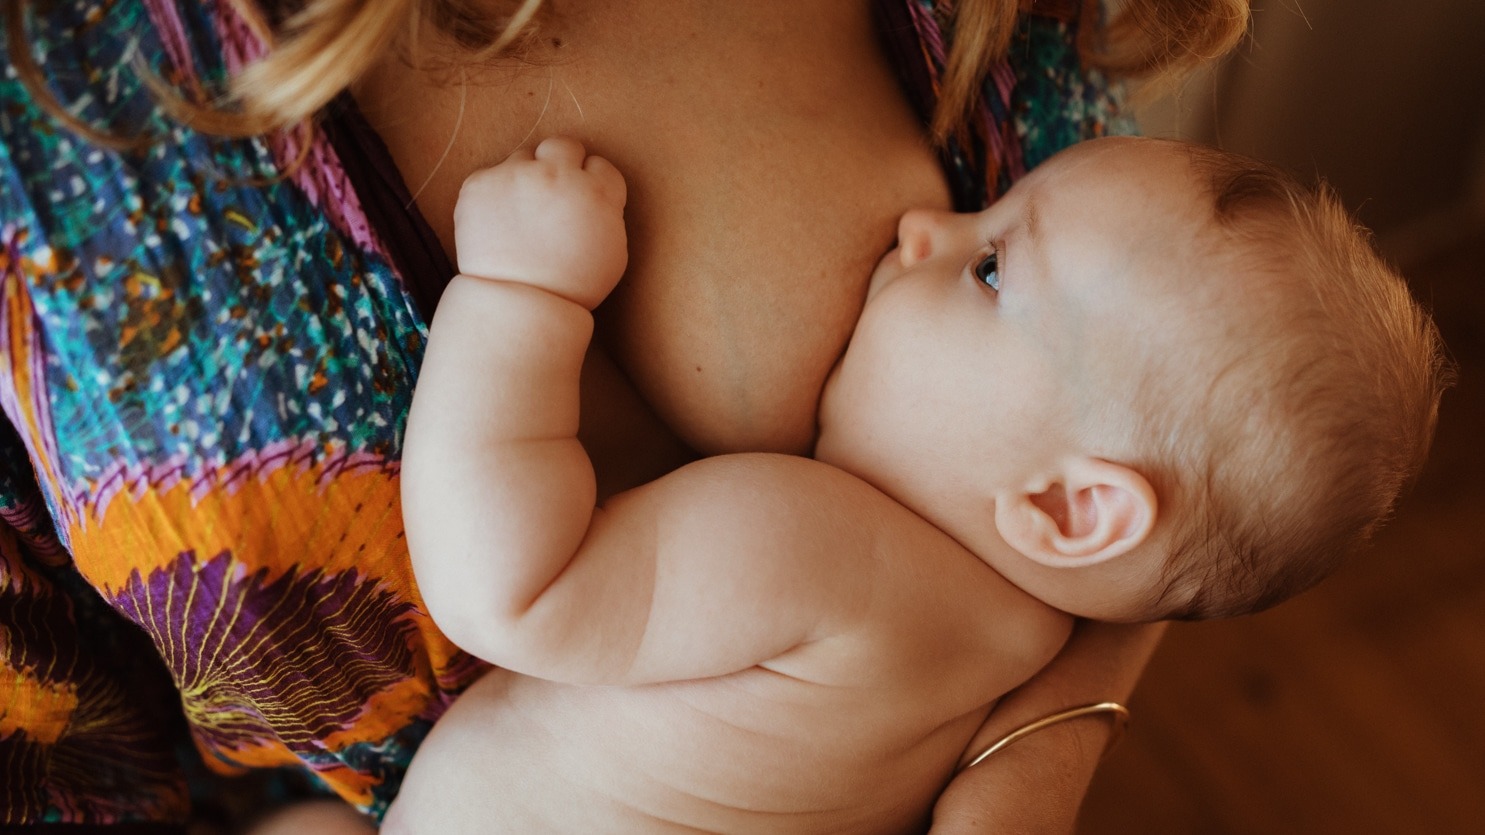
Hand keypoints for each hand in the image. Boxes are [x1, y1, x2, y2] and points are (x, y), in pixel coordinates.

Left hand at [453, 136, 628, 308]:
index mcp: (597, 190)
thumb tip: (593, 193)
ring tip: (521, 216)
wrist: (522, 303)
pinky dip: (494, 195)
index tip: (580, 200)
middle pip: (563, 146)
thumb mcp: (612, 251)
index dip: (590, 183)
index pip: (599, 164)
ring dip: (525, 178)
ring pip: (523, 158)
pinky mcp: (480, 183)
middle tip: (552, 195)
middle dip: (560, 164)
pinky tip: (498, 223)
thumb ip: (606, 212)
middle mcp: (558, 173)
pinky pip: (490, 176)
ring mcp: (516, 175)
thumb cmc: (573, 286)